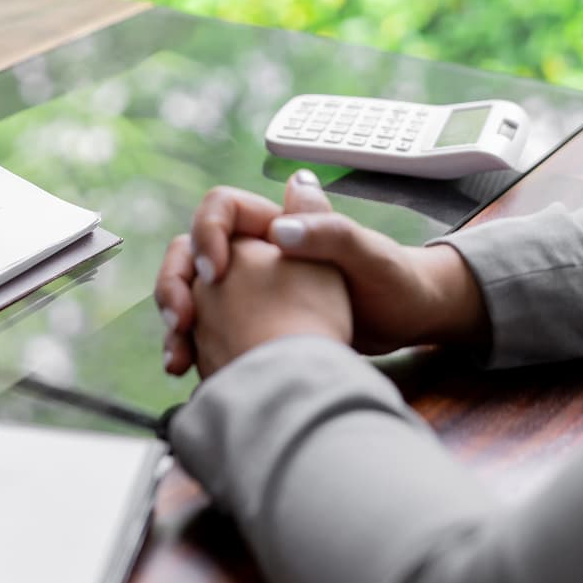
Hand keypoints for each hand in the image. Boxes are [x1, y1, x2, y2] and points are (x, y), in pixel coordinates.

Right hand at [155, 170, 487, 374]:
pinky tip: (190, 371)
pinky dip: (192, 349)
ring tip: (178, 356)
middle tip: (182, 320)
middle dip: (175, 286)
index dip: (207, 235)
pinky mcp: (250, 325)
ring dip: (176, 323)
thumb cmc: (394, 281)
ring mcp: (248, 290)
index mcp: (276, 225)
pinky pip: (206, 331)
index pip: (219, 211)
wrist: (407, 324)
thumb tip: (278, 231)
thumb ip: (327, 234)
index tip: (216, 272)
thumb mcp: (368, 255)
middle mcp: (255, 253)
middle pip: (190, 255)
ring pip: (192, 297)